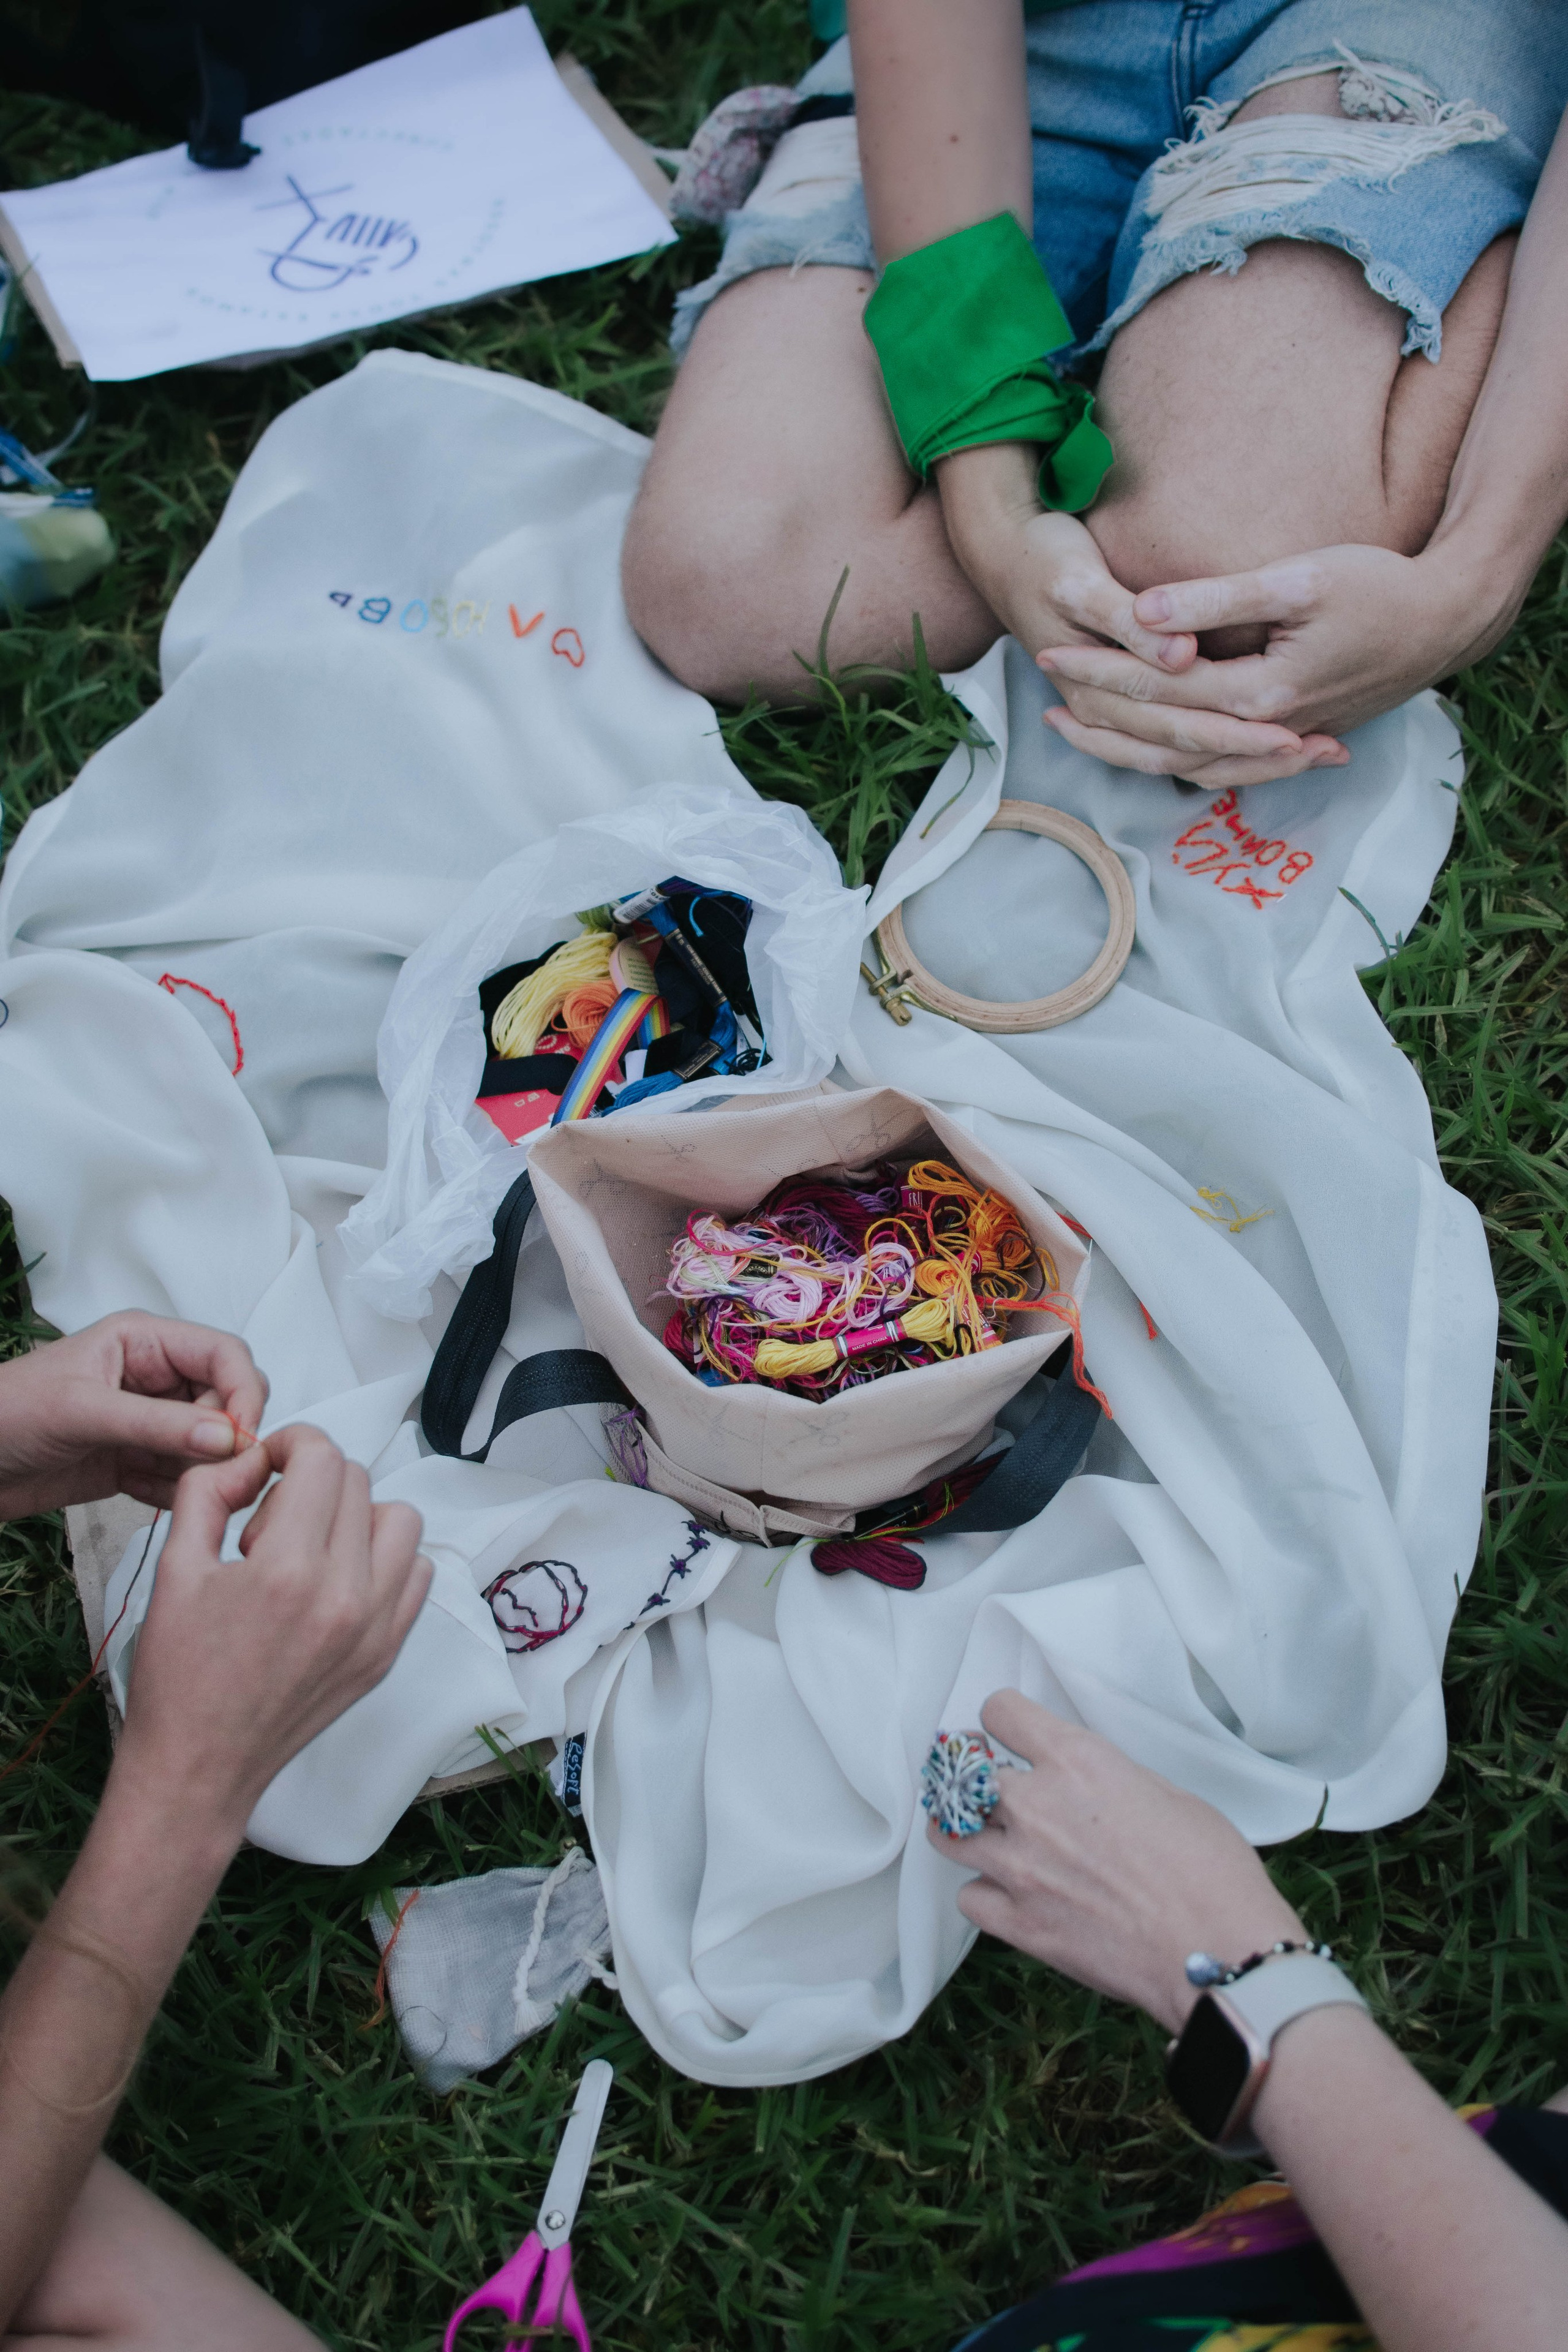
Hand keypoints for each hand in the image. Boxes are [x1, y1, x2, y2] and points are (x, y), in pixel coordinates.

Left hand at [0, 1313, 269, 1517]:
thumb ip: (158, 1424)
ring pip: (208, 1445)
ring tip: (165, 1483)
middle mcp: (154, 1378)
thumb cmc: (4, 1414)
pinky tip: (143, 1495)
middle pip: (226, 1400)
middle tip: (210, 1469)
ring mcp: (146, 1422)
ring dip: (200, 1469)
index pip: (224, 1354)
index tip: (243, 1436)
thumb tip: (228, 1436)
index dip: (243, 1391)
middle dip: (225, 1436)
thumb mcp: (82, 1411)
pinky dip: (174, 1493)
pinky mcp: (134, 1461)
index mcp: (144, 1342)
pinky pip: (179, 1477)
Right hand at [114, 1423, 429, 1842]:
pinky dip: (384, 1561)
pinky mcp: (387, 1654)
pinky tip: (336, 1581)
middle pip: (357, 1483)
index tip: (266, 1465)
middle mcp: (345, 1596)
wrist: (199, 1767)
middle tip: (268, 1525)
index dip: (291, 1445)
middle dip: (312, 1484)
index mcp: (286, 1570)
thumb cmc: (178, 1673)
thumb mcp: (173, 1568)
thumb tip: (250, 1458)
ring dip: (357, 1516)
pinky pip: (416, 1574)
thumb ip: (208, 1492)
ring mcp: (376, 1628)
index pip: (322, 1459)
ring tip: (308, 1551)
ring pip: (400, 1521)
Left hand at [929, 1691, 1305, 2034]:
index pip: (1000, 1713)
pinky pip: (970, 1898)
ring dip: (962, 1830)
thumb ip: (1110, 1779)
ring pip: (946, 1834)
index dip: (1004, 1721)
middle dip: (974, 1777)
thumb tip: (1086, 1786)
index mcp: (1077, 1760)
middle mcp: (1035, 1806)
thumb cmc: (1211, 1869)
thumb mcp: (1167, 1794)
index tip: (1010, 1734)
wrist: (1220, 1950)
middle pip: (962, 1774)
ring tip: (983, 1836)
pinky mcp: (1020, 1923)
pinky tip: (1010, 1895)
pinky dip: (985, 1893)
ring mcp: (1019, 1867)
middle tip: (993, 1789)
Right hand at [936, 442, 1328, 783]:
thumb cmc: (1045, 561)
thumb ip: (1128, 623)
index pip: (1181, 728)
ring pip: (1190, 759)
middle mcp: (1107, 716)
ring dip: (1252, 761)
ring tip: (1318, 754)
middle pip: (1195, 754)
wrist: (1002, 554)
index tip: (1299, 732)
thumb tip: (1180, 657)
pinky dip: (1225, 748)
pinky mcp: (1124, 700)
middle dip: (1262, 757)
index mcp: (1099, 693)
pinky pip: (1178, 743)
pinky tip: (1270, 743)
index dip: (1240, 734)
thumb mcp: (1079, 584)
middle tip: (1332, 751)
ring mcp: (1114, 714)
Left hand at [1040, 540, 1509, 783]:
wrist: (1444, 621)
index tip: (1047, 649)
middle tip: (1042, 701)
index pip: (1157, 689)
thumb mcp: (1298, 580)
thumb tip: (1144, 613)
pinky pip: (1215, 763)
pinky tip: (1144, 747)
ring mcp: (1276, 737)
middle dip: (1097, 717)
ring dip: (1125, 749)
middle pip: (1159, 737)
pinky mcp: (1288, 733)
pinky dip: (1172, 759)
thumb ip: (1217, 599)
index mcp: (1258, 693)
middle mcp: (1262, 728)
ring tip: (1072, 730)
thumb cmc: (1377, 587)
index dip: (1098, 670)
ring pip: (1183, 762)